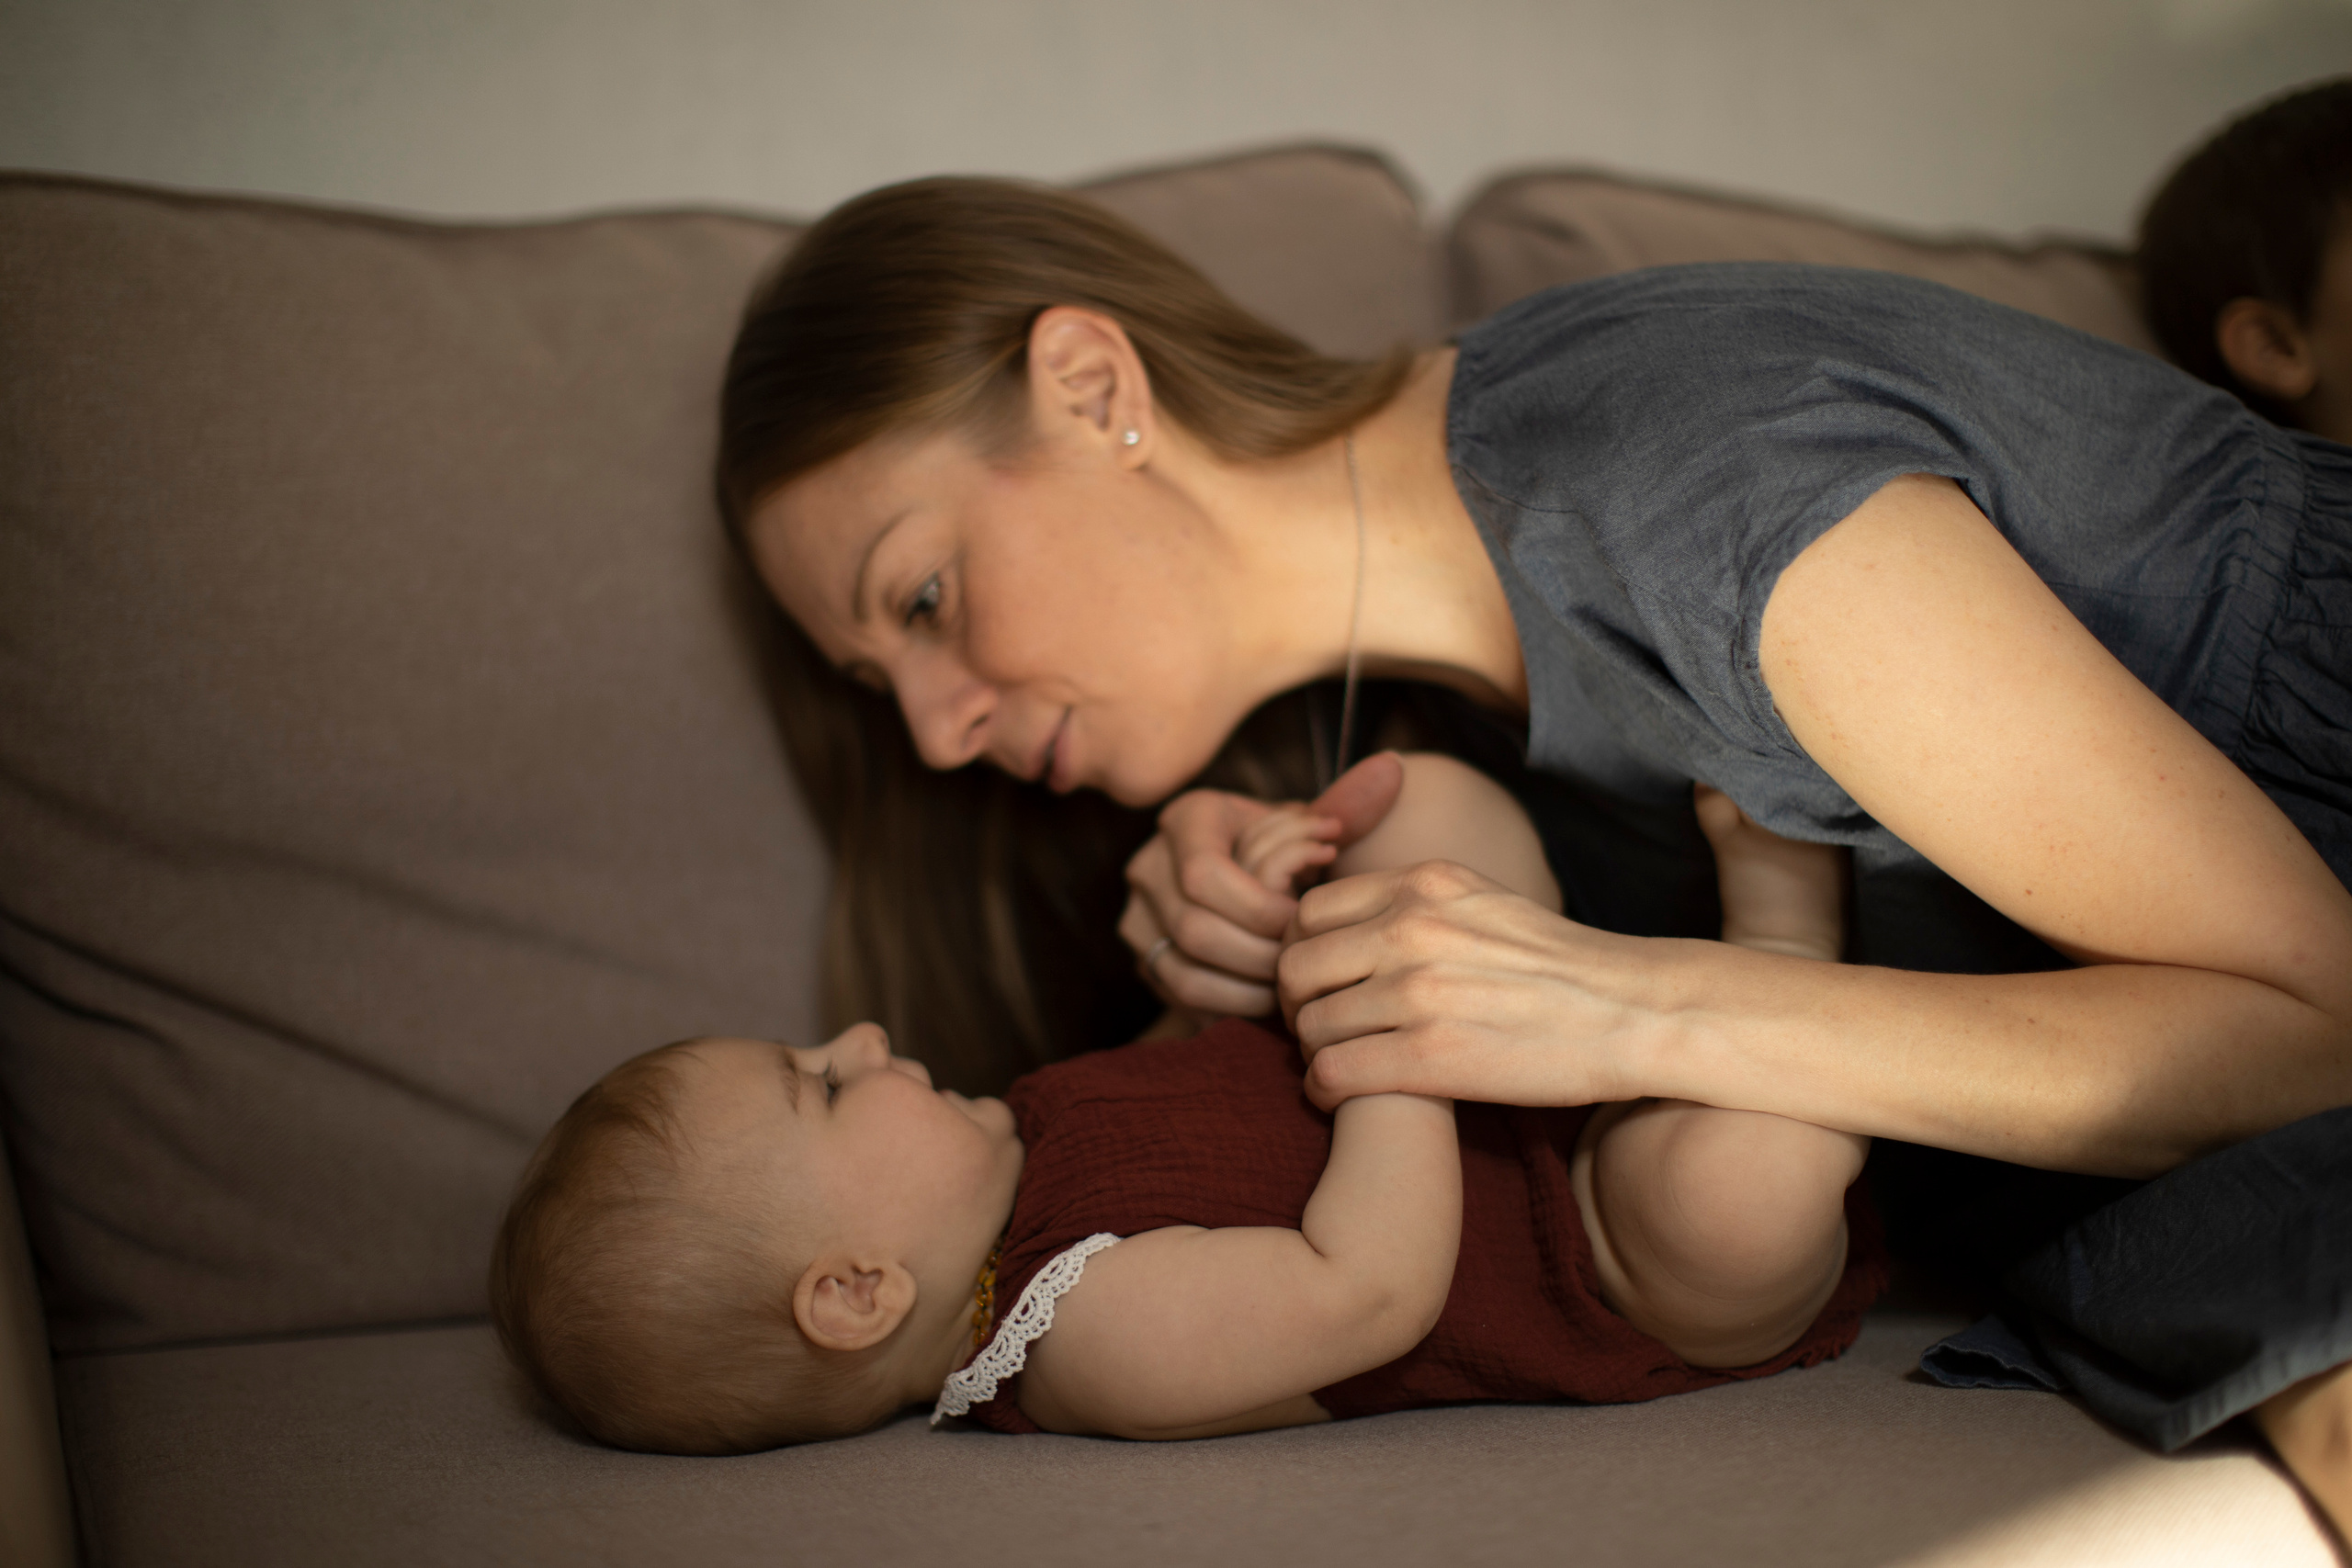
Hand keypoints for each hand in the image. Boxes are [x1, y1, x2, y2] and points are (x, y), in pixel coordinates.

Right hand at [1122, 755, 1405, 1017]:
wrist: (1249, 878)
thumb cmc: (1288, 850)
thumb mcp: (1309, 825)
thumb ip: (1347, 804)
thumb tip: (1392, 770)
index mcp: (1186, 818)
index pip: (1204, 874)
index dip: (1259, 907)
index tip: (1303, 917)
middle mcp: (1149, 865)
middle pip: (1194, 927)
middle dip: (1259, 953)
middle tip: (1305, 959)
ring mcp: (1139, 917)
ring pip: (1184, 970)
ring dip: (1248, 984)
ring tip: (1294, 981)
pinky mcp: (1147, 960)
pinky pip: (1183, 998)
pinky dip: (1233, 1004)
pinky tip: (1272, 998)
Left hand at [1278, 859, 1661, 1110]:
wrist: (1633, 1012)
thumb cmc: (1560, 966)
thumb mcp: (1482, 901)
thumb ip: (1416, 904)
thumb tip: (1350, 923)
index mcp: (1423, 884)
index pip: (1309, 912)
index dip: (1303, 952)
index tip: (1322, 982)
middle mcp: (1412, 928)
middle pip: (1294, 968)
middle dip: (1295, 1005)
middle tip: (1316, 1028)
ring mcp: (1419, 993)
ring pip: (1308, 1025)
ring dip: (1311, 1052)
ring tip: (1335, 1064)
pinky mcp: (1430, 1057)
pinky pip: (1332, 1073)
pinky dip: (1323, 1090)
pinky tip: (1340, 1096)